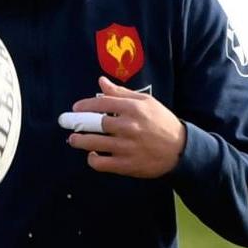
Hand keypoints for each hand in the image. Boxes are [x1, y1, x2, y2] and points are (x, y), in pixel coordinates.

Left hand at [64, 77, 186, 179]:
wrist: (180, 150)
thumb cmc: (162, 123)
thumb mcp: (146, 103)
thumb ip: (121, 93)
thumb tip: (101, 82)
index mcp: (134, 109)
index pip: (102, 103)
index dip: (85, 105)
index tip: (76, 108)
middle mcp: (129, 127)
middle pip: (95, 123)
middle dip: (77, 122)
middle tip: (67, 123)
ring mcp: (127, 147)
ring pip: (94, 143)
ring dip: (79, 141)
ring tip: (74, 139)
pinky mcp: (126, 165)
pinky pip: (101, 163)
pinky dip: (92, 159)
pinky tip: (92, 155)